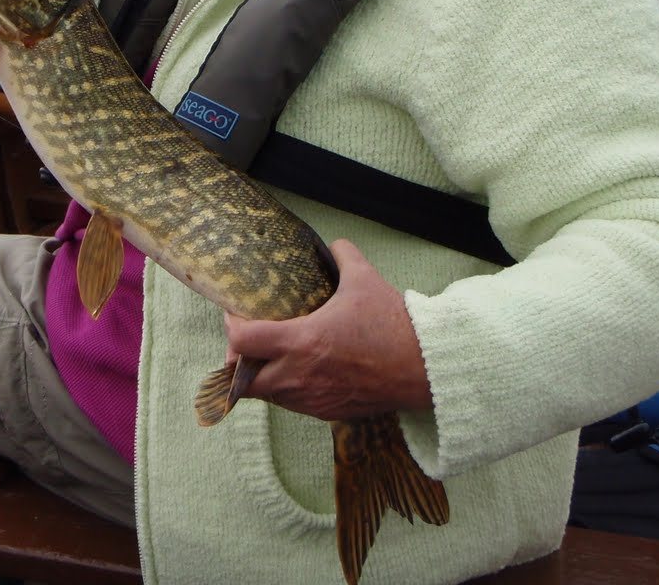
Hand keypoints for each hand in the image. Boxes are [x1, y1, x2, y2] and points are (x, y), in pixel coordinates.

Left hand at [223, 239, 431, 419]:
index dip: (232, 326)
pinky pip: (295, 407)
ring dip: (264, 378)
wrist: (426, 368)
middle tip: (247, 345)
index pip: (242, 341)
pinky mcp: (329, 413)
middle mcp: (300, 376)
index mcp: (301, 341)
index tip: (237, 314)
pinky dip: (289, 392)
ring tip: (272, 357)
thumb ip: (342, 256)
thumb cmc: (393, 324)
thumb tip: (333, 245)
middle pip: (244, 382)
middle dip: (239, 363)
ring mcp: (314, 399)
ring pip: (270, 397)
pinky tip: (302, 372)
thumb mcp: (365, 279)